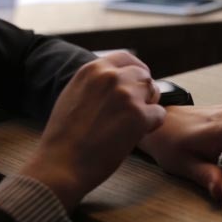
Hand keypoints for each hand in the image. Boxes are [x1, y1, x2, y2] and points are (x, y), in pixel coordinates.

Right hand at [20, 52, 165, 210]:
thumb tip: (115, 79)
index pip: (126, 58)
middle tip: (137, 111)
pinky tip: (136, 135)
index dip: (136, 71)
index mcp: (92, 69)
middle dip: (143, 92)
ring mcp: (126, 95)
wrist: (61, 163)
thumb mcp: (73, 94)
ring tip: (133, 124)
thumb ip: (95, 83)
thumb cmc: (65, 137)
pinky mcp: (139, 116)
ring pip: (153, 92)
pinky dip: (152, 125)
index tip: (138, 83)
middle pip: (143, 76)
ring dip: (149, 107)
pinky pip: (159, 114)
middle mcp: (111, 76)